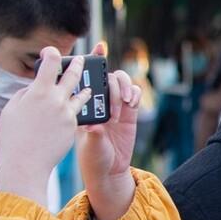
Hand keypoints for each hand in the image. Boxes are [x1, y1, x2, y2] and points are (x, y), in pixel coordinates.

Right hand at [0, 49, 91, 205]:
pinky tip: (83, 104)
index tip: (51, 52)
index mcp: (39, 91)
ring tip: (89, 84)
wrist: (27, 162)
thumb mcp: (13, 108)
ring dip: (85, 87)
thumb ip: (26, 94)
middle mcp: (57, 99)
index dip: (51, 53)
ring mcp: (68, 113)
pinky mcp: (74, 126)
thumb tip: (34, 87)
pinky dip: (79, 106)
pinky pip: (78, 112)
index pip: (51, 63)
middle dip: (78, 65)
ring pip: (81, 95)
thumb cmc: (14, 136)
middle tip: (82, 59)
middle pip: (73, 76)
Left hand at [77, 43, 141, 219]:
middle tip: (112, 85)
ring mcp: (116, 107)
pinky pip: (135, 96)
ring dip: (124, 86)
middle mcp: (100, 102)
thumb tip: (94, 125)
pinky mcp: (130, 114)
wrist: (109, 171)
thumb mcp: (90, 145)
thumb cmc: (93, 158)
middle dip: (111, 76)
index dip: (92, 61)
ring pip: (122, 84)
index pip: (87, 78)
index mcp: (84, 104)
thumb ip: (95, 133)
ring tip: (124, 99)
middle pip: (107, 77)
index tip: (98, 48)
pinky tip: (132, 101)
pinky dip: (135, 94)